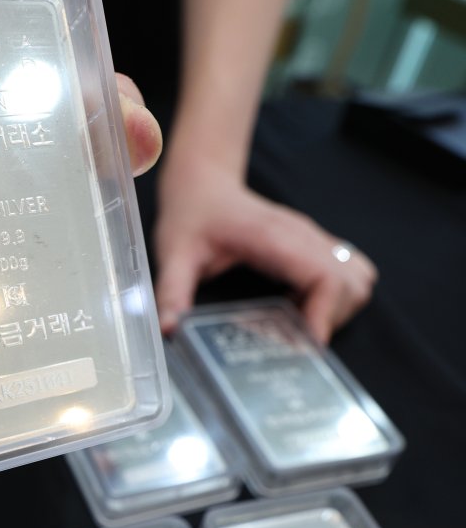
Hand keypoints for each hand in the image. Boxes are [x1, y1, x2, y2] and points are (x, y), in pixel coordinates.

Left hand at [154, 152, 376, 342]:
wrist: (203, 182)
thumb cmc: (192, 215)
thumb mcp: (174, 254)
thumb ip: (172, 290)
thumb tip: (169, 329)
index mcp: (275, 237)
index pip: (324, 276)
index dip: (324, 315)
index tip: (307, 345)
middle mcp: (303, 235)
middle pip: (350, 283)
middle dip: (331, 319)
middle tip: (296, 338)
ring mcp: (313, 238)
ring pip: (358, 278)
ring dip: (339, 309)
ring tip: (301, 324)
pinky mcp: (315, 244)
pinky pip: (349, 272)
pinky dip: (338, 297)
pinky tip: (302, 306)